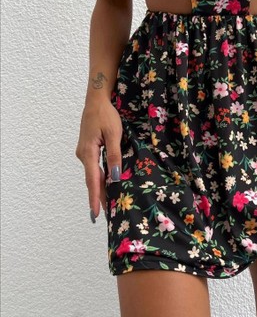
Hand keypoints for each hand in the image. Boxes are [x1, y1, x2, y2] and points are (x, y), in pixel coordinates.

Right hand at [75, 100, 122, 222]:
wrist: (96, 100)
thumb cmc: (106, 115)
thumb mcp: (114, 134)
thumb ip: (114, 156)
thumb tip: (114, 177)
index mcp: (88, 152)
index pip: (92, 180)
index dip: (94, 198)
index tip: (94, 214)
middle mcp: (83, 155)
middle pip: (91, 180)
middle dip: (97, 197)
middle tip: (102, 216)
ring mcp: (84, 152)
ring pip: (92, 174)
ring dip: (99, 188)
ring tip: (106, 205)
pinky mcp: (87, 149)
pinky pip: (93, 167)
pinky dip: (99, 178)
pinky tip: (105, 185)